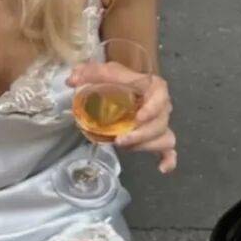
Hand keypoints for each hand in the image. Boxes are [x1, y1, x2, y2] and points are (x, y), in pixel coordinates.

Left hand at [66, 59, 176, 173]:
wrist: (120, 87)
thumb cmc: (116, 79)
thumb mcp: (103, 72)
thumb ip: (89, 72)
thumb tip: (72, 80)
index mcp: (152, 87)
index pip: (161, 95)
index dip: (153, 107)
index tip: (139, 117)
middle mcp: (161, 106)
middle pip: (161, 123)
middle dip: (142, 135)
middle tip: (119, 140)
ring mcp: (159, 123)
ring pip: (164, 137)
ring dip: (146, 146)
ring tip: (124, 147)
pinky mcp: (156, 137)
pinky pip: (168, 150)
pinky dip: (168, 159)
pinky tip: (161, 168)